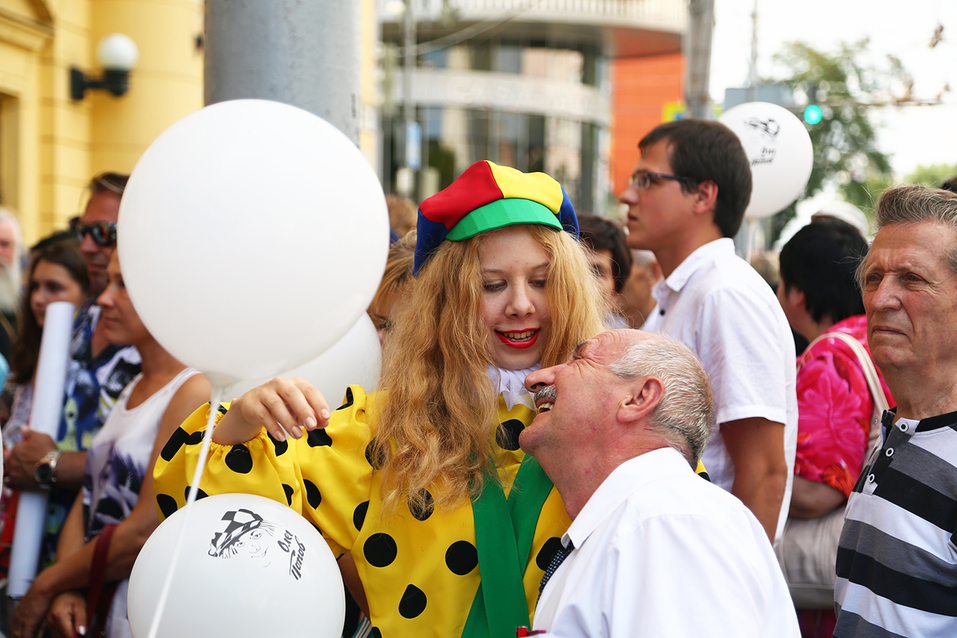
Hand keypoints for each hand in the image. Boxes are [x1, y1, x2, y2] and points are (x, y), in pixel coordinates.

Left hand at [4, 427, 56, 489]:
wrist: (53, 468)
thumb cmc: (48, 452)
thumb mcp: (41, 437)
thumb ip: (29, 432)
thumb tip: (22, 427)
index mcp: (16, 449)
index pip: (14, 448)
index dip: (21, 450)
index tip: (27, 451)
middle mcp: (12, 460)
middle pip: (8, 459)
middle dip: (14, 459)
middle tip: (24, 460)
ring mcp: (13, 472)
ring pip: (5, 471)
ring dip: (9, 470)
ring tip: (18, 470)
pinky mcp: (16, 483)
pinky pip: (7, 483)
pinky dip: (8, 481)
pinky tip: (13, 479)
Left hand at [11, 583, 52, 637]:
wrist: (44, 587)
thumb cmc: (43, 590)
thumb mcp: (35, 599)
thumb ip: (34, 606)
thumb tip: (39, 609)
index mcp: (19, 610)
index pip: (13, 626)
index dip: (16, 632)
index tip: (18, 635)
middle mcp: (18, 616)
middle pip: (14, 632)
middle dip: (16, 636)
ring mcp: (22, 620)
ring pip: (17, 635)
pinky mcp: (28, 623)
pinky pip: (25, 637)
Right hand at [47, 591, 86, 637]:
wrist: (62, 590)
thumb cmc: (73, 596)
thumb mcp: (81, 606)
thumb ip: (82, 620)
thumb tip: (82, 633)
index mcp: (59, 617)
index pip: (68, 635)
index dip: (77, 637)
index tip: (84, 634)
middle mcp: (51, 622)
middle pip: (63, 637)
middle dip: (73, 636)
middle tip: (81, 629)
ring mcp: (48, 624)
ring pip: (59, 637)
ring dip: (68, 635)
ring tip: (76, 626)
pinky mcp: (48, 624)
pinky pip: (56, 634)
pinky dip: (64, 633)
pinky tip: (70, 627)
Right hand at [213, 377, 330, 445]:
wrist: (252, 404)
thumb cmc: (280, 405)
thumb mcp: (298, 410)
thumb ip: (312, 416)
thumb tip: (324, 422)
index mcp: (296, 383)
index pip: (310, 390)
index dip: (319, 403)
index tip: (325, 416)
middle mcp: (281, 384)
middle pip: (293, 394)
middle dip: (304, 410)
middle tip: (311, 426)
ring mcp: (265, 393)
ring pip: (276, 404)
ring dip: (288, 421)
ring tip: (297, 435)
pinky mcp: (253, 404)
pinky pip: (264, 415)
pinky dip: (274, 427)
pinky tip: (281, 437)